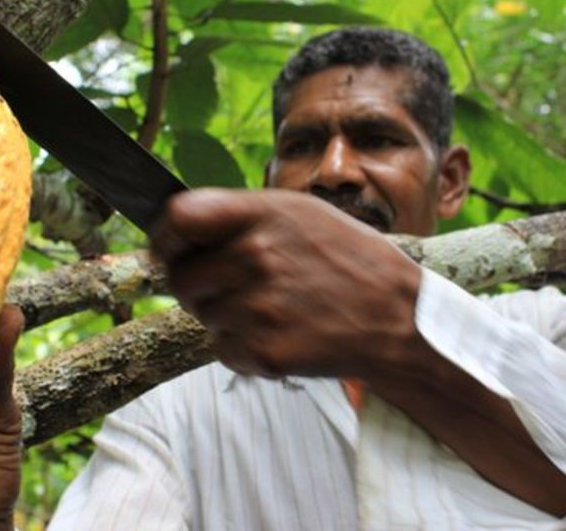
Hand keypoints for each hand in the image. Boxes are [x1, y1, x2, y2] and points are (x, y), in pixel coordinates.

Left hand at [151, 188, 423, 379]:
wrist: (399, 319)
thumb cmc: (350, 261)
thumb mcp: (302, 214)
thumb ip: (241, 216)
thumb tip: (181, 227)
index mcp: (262, 216)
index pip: (179, 217)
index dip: (166, 235)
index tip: (171, 247)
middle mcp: (255, 257)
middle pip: (181, 277)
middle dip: (196, 285)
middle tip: (233, 287)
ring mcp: (258, 307)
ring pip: (203, 316)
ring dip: (226, 317)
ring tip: (274, 309)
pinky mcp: (264, 351)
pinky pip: (223, 349)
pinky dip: (243, 348)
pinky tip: (281, 333)